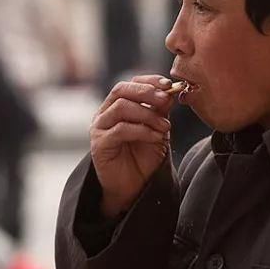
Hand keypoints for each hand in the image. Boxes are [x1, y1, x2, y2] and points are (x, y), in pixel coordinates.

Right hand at [91, 76, 173, 217]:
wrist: (134, 187)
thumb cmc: (144, 158)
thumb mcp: (157, 129)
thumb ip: (160, 110)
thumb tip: (169, 90)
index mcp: (117, 106)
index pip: (129, 84)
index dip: (148, 81)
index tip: (168, 85)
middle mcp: (105, 114)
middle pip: (121, 90)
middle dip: (146, 92)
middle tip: (165, 100)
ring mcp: (100, 128)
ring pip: (121, 107)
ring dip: (147, 114)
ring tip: (165, 127)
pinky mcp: (99, 144)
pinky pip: (120, 130)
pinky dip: (142, 131)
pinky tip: (156, 137)